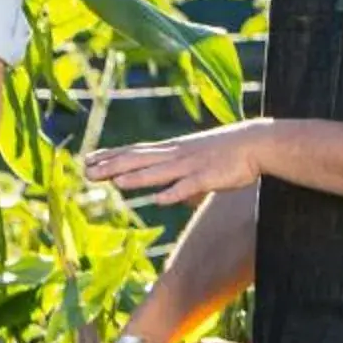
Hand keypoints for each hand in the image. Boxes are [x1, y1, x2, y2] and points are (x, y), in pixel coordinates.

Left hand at [83, 122, 268, 206]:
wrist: (256, 142)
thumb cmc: (225, 153)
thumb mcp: (194, 161)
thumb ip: (176, 177)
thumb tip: (164, 196)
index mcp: (171, 151)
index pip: (135, 152)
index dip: (111, 156)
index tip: (86, 159)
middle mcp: (176, 155)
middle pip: (139, 160)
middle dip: (113, 166)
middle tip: (86, 171)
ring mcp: (191, 166)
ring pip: (160, 172)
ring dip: (137, 178)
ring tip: (115, 182)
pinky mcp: (209, 177)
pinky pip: (189, 186)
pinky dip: (174, 193)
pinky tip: (159, 200)